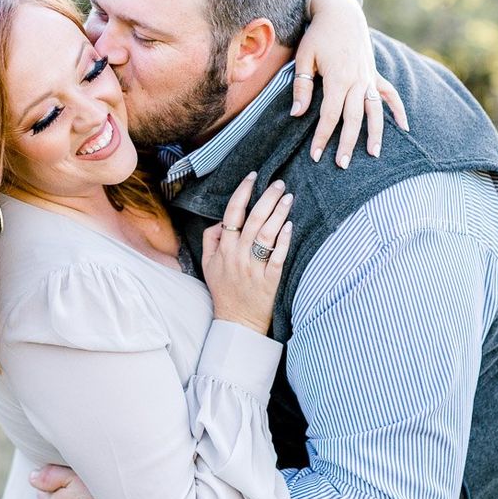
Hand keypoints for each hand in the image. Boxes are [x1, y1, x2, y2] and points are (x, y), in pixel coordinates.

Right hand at [201, 173, 292, 334]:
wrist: (236, 321)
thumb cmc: (224, 289)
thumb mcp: (207, 264)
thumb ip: (210, 239)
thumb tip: (222, 220)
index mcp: (224, 249)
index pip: (232, 213)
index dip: (242, 192)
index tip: (253, 176)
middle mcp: (238, 255)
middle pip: (254, 219)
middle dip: (267, 197)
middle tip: (279, 183)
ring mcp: (254, 267)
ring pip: (267, 234)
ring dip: (279, 213)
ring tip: (288, 197)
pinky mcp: (270, 279)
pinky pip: (278, 256)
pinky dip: (284, 240)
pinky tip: (290, 225)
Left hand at [292, 0, 408, 167]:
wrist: (342, 12)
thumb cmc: (319, 34)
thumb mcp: (304, 57)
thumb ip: (302, 86)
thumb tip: (297, 113)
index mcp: (338, 78)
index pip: (330, 115)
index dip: (323, 137)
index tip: (316, 155)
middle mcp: (357, 81)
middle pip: (354, 119)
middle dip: (347, 143)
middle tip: (342, 165)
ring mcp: (369, 78)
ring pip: (375, 111)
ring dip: (375, 133)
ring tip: (373, 154)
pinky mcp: (375, 73)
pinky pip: (389, 94)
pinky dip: (398, 110)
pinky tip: (404, 127)